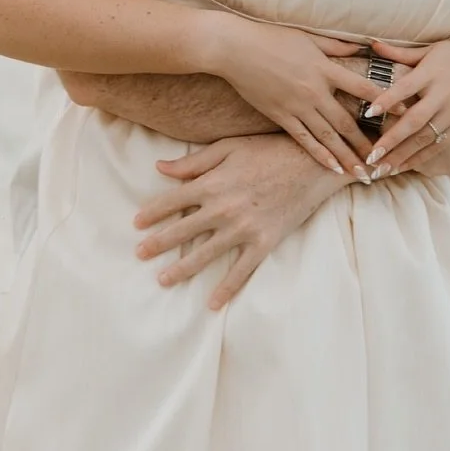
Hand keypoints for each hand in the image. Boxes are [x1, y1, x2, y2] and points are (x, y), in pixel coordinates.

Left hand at [134, 135, 347, 309]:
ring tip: (163, 280)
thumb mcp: (229, 147)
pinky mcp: (264, 242)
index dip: (152, 213)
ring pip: (205, 254)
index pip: (172, 201)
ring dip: (182, 269)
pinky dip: (227, 288)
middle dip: (158, 243)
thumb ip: (194, 162)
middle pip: (182, 230)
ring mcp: (243, 229)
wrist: (313, 164)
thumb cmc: (270, 150)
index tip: (136, 223)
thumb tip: (160, 168)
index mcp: (212, 183)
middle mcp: (222, 209)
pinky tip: (213, 303)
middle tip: (139, 254)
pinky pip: (241, 270)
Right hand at [205, 16, 382, 174]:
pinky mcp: (280, 115)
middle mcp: (314, 91)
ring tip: (362, 174)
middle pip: (347, 122)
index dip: (386, 102)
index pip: (363, 89)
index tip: (404, 115)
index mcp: (325, 69)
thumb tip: (362, 46)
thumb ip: (336, 46)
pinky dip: (320, 155)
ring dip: (346, 157)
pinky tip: (333, 168)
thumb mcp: (308, 38)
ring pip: (327, 137)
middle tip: (385, 160)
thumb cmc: (271, 37)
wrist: (234, 48)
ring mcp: (296, 106)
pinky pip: (303, 139)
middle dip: (367, 144)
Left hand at [362, 37, 449, 174]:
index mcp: (432, 73)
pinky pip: (440, 146)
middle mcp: (444, 94)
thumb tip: (372, 45)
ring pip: (426, 139)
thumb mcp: (433, 50)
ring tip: (381, 170)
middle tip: (370, 157)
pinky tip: (402, 169)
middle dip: (392, 140)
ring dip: (402, 156)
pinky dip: (421, 159)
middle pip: (415, 121)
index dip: (387, 100)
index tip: (368, 113)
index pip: (406, 88)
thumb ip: (402, 53)